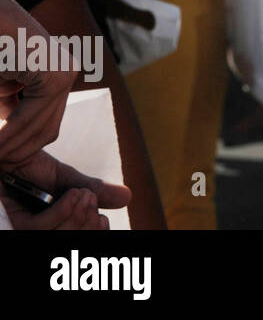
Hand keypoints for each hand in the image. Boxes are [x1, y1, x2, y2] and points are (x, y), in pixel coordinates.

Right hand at [0, 0, 77, 169]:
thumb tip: (13, 155)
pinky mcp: (54, 75)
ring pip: (38, 128)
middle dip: (15, 151)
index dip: (20, 149)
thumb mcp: (2, 92)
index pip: (43, 126)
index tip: (2, 163)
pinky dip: (8, 134)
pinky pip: (30, 117)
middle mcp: (65, 74)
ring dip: (8, 146)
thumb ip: (11, 116)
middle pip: (45, 131)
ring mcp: (63, 72)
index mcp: (54, 77)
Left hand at [1, 152, 129, 229]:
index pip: (74, 237)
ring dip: (76, 218)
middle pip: (66, 241)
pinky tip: (72, 196)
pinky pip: (36, 229)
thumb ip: (92, 189)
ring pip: (53, 238)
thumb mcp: (65, 177)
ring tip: (84, 194)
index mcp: (50, 224)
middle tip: (93, 201)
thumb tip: (127, 197)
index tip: (103, 221)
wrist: (5, 143)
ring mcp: (18, 228)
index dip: (92, 235)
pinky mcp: (7, 224)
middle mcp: (33, 229)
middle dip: (86, 226)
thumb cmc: (26, 165)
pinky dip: (59, 213)